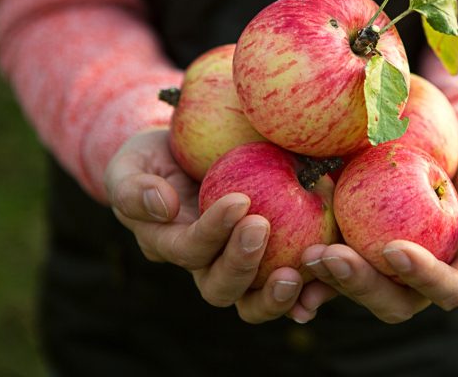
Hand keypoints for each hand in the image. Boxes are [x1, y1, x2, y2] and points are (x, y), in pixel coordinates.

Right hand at [104, 128, 335, 322]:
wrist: (183, 158)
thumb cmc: (152, 160)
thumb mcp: (131, 165)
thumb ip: (134, 187)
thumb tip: (162, 206)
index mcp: (172, 245)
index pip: (191, 250)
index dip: (213, 232)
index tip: (240, 200)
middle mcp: (206, 265)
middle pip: (221, 287)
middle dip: (242, 263)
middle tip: (263, 226)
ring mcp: (239, 265)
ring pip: (253, 301)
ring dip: (275, 293)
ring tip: (299, 271)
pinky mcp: (271, 259)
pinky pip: (290, 284)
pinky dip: (308, 292)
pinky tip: (326, 283)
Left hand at [301, 139, 457, 322]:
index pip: (448, 287)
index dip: (423, 276)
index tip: (395, 249)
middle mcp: (424, 279)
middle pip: (395, 300)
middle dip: (363, 284)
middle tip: (334, 256)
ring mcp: (393, 270)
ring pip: (363, 289)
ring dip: (334, 277)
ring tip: (309, 253)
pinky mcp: (368, 253)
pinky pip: (343, 268)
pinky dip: (318, 271)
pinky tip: (292, 261)